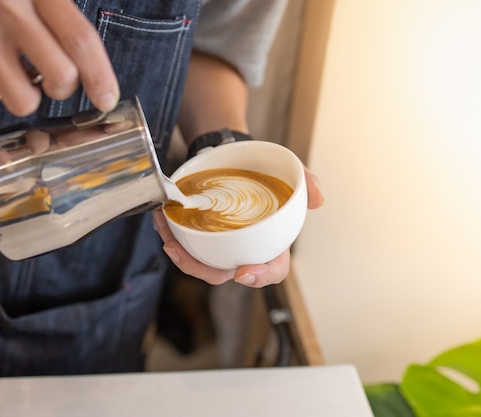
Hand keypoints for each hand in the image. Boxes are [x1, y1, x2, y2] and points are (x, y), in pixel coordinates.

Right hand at [0, 0, 119, 136]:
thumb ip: (54, 8)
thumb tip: (85, 50)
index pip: (81, 40)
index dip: (100, 76)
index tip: (106, 98)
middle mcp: (6, 12)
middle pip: (61, 76)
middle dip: (63, 89)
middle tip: (52, 81)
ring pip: (22, 100)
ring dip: (22, 101)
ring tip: (11, 82)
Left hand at [153, 166, 323, 287]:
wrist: (241, 155)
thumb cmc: (268, 172)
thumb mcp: (292, 174)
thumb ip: (306, 184)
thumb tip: (317, 198)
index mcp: (271, 243)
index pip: (272, 270)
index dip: (260, 276)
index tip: (242, 272)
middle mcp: (244, 248)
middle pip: (225, 272)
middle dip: (202, 269)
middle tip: (183, 253)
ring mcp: (221, 242)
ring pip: (202, 262)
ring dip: (181, 255)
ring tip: (167, 238)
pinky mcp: (202, 232)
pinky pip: (187, 242)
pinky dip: (172, 233)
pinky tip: (163, 219)